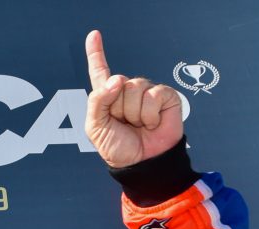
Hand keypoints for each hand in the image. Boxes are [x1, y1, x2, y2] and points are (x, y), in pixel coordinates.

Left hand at [85, 29, 182, 167]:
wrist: (141, 163)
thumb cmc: (117, 147)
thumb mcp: (95, 127)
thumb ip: (97, 101)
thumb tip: (117, 80)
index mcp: (107, 96)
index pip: (100, 71)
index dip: (96, 53)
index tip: (94, 35)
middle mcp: (127, 90)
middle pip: (118, 83)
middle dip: (118, 108)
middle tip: (124, 124)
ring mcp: (147, 92)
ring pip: (134, 88)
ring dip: (133, 113)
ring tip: (138, 125)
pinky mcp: (165, 96)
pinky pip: (153, 95)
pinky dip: (150, 114)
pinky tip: (152, 124)